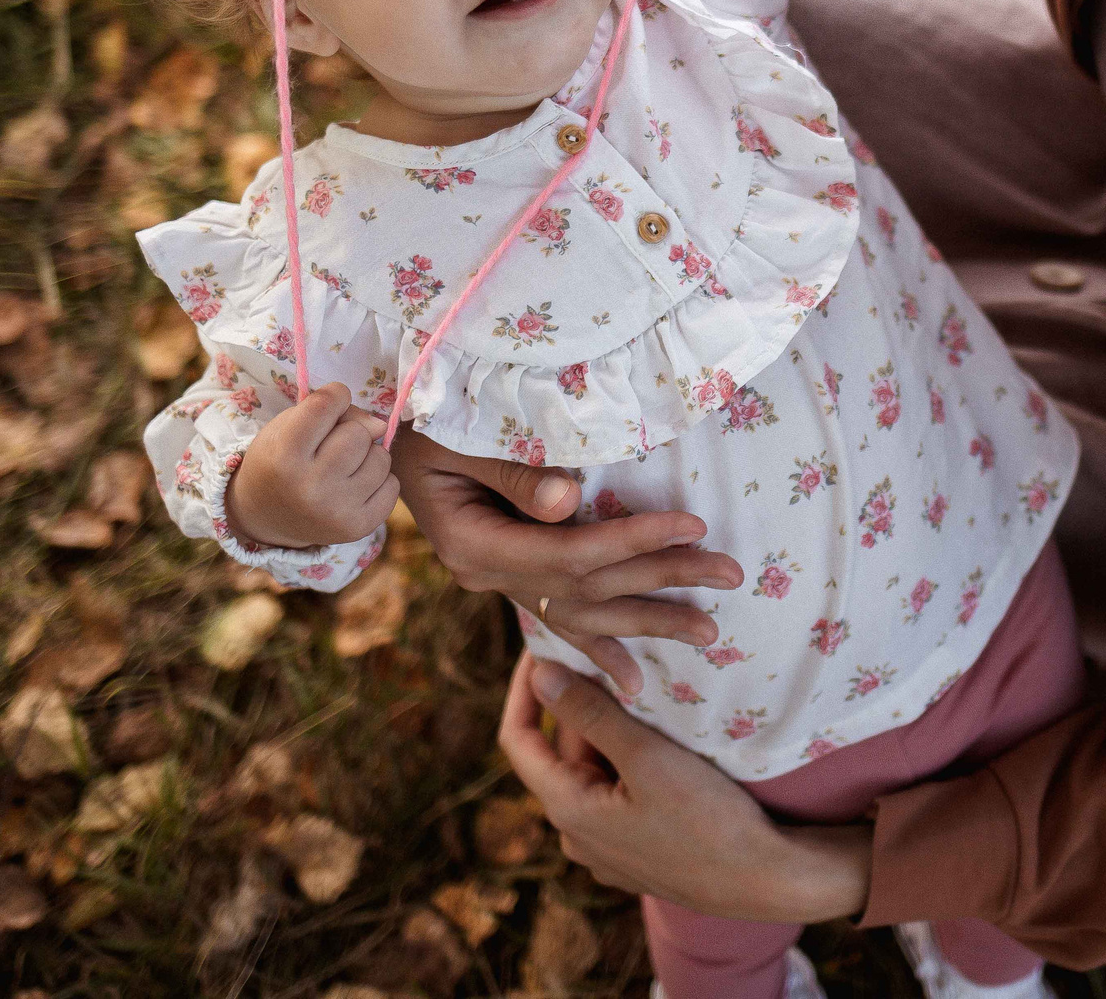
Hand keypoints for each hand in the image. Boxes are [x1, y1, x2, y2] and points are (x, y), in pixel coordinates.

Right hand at [224, 382, 397, 549]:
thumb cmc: (280, 459)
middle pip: (359, 433)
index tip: (331, 403)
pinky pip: (393, 486)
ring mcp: (335, 511)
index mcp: (284, 455)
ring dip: (368, 455)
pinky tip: (355, 486)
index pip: (326, 404)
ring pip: (381, 458)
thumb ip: (332, 412)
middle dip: (351, 431)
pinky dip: (380, 481)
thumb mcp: (288, 425)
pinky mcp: (357, 528)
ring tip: (344, 467)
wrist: (265, 516)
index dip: (336, 395)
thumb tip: (382, 426)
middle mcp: (309, 486)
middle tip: (331, 445)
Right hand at [389, 428, 743, 694]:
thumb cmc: (420, 421)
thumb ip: (510, 469)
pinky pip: (559, 616)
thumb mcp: (457, 437)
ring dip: (647, 620)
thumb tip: (571, 502)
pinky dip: (599, 648)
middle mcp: (487, 574)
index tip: (693, 526)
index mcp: (473, 545)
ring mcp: (496, 580)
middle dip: (662, 581)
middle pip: (588, 587)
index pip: (570, 553)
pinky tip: (636, 682)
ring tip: (710, 632)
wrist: (375, 437)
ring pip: (582, 611)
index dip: (633, 541)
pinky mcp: (506, 575)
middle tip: (730, 577)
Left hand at [500, 655, 875, 921]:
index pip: (518, 740)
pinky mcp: (638, 854)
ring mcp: (607, 849)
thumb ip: (590, 714)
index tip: (541, 647)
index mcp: (567, 810)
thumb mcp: (647, 757)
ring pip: (593, 772)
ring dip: (607, 731)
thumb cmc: (707, 819)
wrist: (765, 880)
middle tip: (605, 656)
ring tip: (637, 688)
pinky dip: (626, 761)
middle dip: (578, 706)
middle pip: (561, 753)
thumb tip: (541, 674)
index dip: (523, 690)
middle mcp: (576, 835)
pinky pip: (617, 795)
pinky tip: (657, 737)